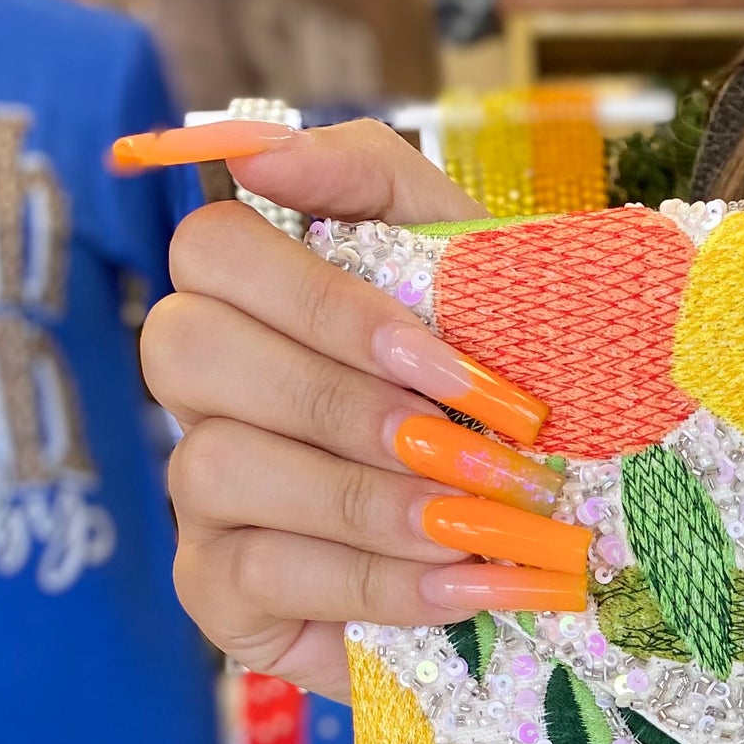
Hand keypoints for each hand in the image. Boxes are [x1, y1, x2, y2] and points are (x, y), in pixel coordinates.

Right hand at [140, 119, 576, 699]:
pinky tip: (460, 590)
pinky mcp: (216, 591)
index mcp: (258, 294)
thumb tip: (261, 152)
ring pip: (217, 467)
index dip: (322, 304)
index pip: (213, 248)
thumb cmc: (504, 391)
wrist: (558, 543)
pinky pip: (254, 573)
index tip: (444, 362)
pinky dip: (371, 581)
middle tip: (467, 450)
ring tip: (480, 527)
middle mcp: (207, 385)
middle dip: (340, 404)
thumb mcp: (471, 269)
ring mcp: (199, 491)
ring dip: (365, 500)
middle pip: (185, 349)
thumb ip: (373, 182)